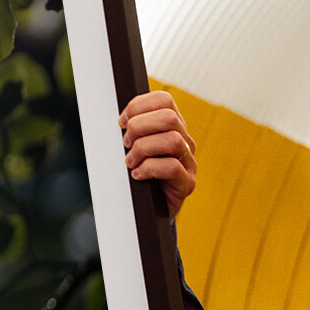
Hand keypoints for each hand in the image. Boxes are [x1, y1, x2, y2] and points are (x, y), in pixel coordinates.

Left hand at [119, 91, 196, 218]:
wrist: (149, 210)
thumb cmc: (139, 175)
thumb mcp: (134, 147)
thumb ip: (132, 130)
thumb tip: (120, 120)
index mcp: (172, 127)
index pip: (164, 100)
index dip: (138, 106)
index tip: (121, 122)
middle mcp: (185, 141)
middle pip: (168, 117)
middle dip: (139, 127)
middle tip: (126, 144)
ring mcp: (189, 162)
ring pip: (172, 140)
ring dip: (143, 149)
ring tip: (130, 162)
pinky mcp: (187, 183)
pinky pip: (172, 167)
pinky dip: (148, 169)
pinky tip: (137, 175)